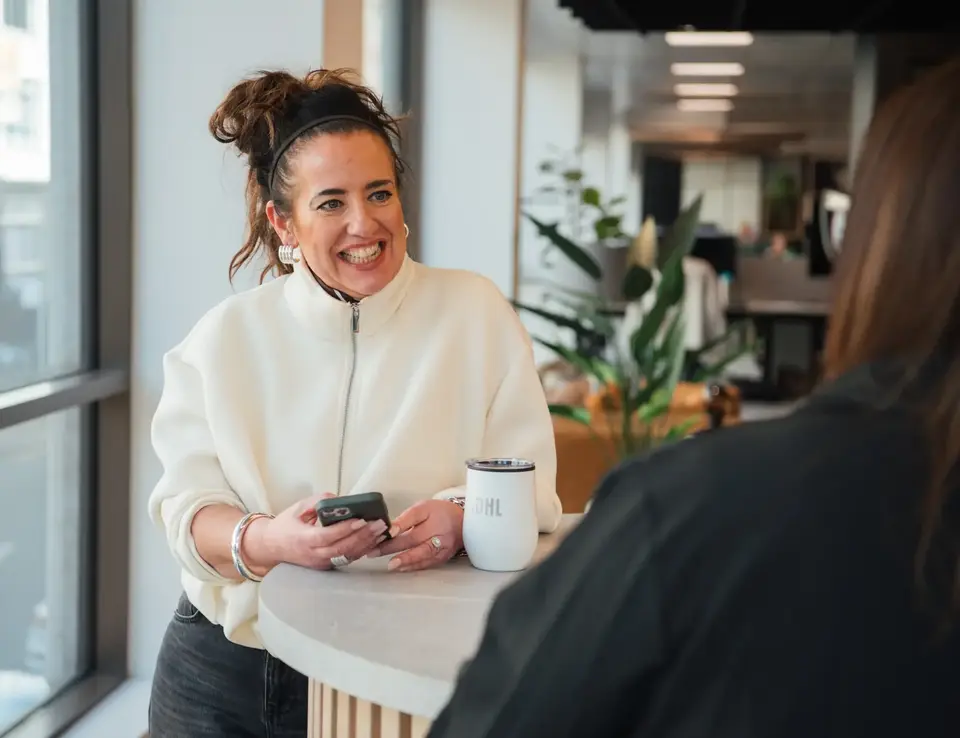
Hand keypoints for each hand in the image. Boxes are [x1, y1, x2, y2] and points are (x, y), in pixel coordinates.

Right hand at [243, 494, 386, 573]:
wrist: (271, 546)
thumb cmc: (286, 524)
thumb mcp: (298, 507)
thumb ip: (318, 501)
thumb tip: (339, 499)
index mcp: (303, 539)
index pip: (327, 536)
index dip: (345, 529)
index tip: (361, 519)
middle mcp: (312, 555)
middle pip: (341, 548)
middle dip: (363, 536)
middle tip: (379, 523)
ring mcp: (320, 563)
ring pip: (346, 555)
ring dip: (366, 544)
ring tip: (380, 531)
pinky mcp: (326, 566)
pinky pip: (346, 559)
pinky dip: (361, 550)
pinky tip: (373, 540)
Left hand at [369, 499, 463, 571]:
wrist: (464, 523)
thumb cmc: (439, 513)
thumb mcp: (423, 508)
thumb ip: (406, 518)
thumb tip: (389, 530)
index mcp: (432, 517)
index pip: (413, 519)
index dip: (400, 526)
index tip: (385, 532)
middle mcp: (439, 533)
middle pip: (414, 541)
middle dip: (392, 548)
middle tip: (374, 552)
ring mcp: (442, 548)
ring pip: (422, 555)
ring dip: (404, 560)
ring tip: (390, 565)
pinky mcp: (443, 558)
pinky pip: (427, 563)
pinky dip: (413, 566)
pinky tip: (401, 568)